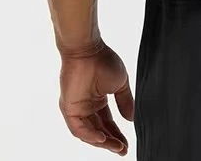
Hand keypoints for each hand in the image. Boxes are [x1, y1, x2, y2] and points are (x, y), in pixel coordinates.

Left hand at [59, 41, 134, 155]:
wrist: (88, 50)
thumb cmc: (103, 61)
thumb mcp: (120, 84)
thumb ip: (125, 101)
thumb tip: (131, 118)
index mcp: (98, 100)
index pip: (108, 122)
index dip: (117, 134)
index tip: (127, 144)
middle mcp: (87, 107)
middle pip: (99, 131)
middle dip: (111, 142)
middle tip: (123, 150)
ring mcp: (77, 109)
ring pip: (89, 133)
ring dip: (102, 142)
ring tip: (116, 147)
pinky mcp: (69, 109)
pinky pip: (78, 129)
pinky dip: (90, 135)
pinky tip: (102, 138)